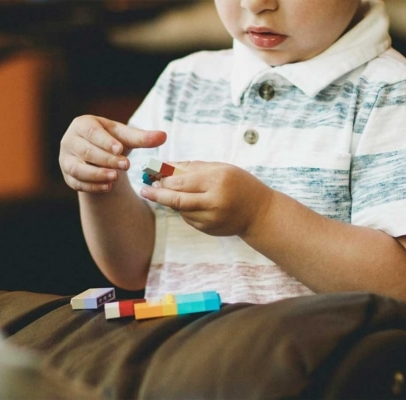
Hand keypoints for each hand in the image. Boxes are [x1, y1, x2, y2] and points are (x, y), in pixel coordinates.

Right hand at [59, 115, 165, 192]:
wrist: (100, 157)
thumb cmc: (113, 142)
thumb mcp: (127, 138)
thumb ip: (143, 138)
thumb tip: (164, 136)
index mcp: (83, 125)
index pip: (92, 132)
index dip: (105, 141)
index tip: (120, 148)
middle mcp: (70, 141)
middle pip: (86, 151)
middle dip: (106, 159)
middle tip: (125, 165)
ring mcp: (66, 159)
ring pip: (77, 168)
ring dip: (96, 174)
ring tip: (115, 178)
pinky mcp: (68, 176)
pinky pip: (77, 182)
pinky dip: (92, 186)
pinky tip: (108, 187)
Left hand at [140, 161, 273, 236]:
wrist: (259, 213)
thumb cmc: (240, 184)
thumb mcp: (221, 169)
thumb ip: (193, 167)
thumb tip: (165, 166)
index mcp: (217, 181)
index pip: (182, 181)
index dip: (164, 179)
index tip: (152, 175)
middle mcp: (214, 201)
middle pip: (176, 199)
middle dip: (157, 194)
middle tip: (145, 190)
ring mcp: (211, 219)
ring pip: (180, 210)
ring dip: (171, 201)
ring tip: (167, 192)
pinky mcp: (208, 229)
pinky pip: (188, 218)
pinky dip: (184, 210)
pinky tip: (189, 203)